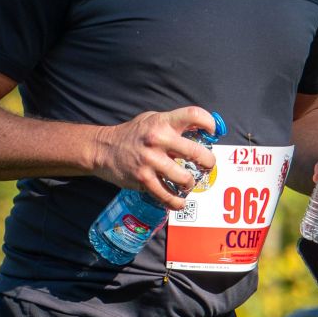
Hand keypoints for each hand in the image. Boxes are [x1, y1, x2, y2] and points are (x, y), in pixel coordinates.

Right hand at [89, 106, 218, 209]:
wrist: (103, 149)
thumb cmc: (133, 134)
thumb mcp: (153, 119)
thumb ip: (174, 123)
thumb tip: (201, 130)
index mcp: (162, 122)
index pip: (194, 115)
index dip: (210, 123)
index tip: (214, 132)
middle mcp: (158, 140)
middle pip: (197, 152)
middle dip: (208, 162)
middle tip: (208, 166)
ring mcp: (151, 161)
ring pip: (185, 178)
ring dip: (191, 183)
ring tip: (188, 182)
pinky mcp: (144, 179)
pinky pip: (167, 196)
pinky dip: (176, 202)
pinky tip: (179, 201)